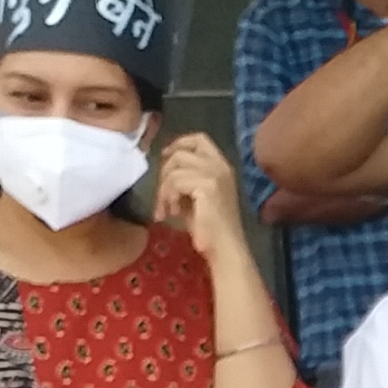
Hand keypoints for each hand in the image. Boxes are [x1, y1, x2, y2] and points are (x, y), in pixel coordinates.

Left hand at [153, 131, 250, 259]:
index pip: (199, 139)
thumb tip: (164, 168)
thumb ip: (185, 178)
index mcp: (222, 166)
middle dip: (164, 173)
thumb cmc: (210, 228)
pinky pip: (175, 181)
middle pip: (181, 152)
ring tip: (167, 209)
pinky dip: (168, 197)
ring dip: (164, 189)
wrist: (225, 249)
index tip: (165, 158)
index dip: (178, 144)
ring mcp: (215, 174)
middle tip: (162, 198)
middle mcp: (221, 166)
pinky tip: (172, 213)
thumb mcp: (196, 196)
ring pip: (175, 167)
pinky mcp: (208, 186)